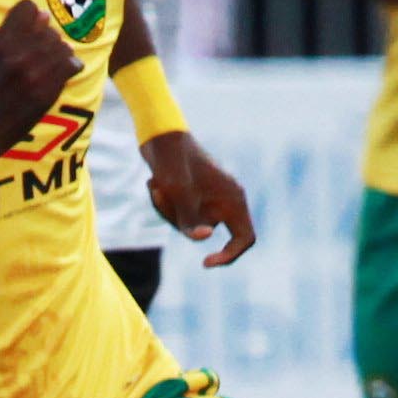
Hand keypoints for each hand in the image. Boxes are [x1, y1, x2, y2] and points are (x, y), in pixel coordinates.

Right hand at [0, 0, 81, 150]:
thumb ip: (4, 34)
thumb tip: (35, 14)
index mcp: (0, 42)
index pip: (28, 7)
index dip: (31, 15)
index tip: (31, 25)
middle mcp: (19, 54)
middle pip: (49, 28)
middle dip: (46, 37)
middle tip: (41, 50)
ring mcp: (35, 73)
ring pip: (62, 45)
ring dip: (60, 52)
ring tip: (52, 62)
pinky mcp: (47, 90)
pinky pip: (72, 64)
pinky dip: (71, 65)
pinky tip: (63, 71)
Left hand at [143, 130, 257, 265]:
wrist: (159, 136)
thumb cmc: (173, 160)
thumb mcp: (178, 192)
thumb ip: (189, 219)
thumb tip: (204, 238)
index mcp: (233, 198)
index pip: (244, 238)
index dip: (229, 255)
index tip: (205, 262)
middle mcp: (224, 200)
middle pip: (204, 232)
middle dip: (179, 223)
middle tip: (161, 198)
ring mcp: (207, 200)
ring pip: (187, 226)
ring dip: (166, 211)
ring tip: (155, 186)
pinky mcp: (190, 197)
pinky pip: (176, 216)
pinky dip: (163, 205)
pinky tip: (153, 184)